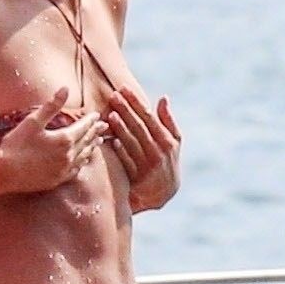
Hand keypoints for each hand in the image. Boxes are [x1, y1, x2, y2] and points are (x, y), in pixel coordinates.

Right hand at [0, 89, 108, 192]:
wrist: (5, 172)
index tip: (97, 115)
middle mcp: (68, 155)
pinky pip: (76, 170)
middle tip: (104, 126)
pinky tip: (83, 160)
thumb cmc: (16, 145)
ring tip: (98, 141)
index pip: (83, 127)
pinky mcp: (57, 180)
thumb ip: (52, 105)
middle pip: (86, 141)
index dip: (90, 120)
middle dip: (95, 132)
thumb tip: (65, 88)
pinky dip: (82, 162)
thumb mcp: (33, 121)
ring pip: (84, 156)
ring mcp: (64, 169)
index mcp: (64, 139)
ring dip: (91, 147)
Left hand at [105, 87, 180, 211]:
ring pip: (133, 143)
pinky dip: (121, 152)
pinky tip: (112, 141)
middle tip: (113, 96)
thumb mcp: (173, 143)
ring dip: (122, 129)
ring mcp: (149, 166)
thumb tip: (163, 98)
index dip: (135, 102)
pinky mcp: (138, 179)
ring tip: (111, 115)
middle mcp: (159, 152)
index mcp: (167, 140)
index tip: (123, 89)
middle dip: (126, 110)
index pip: (149, 117)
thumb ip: (167, 121)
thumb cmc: (166, 161)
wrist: (162, 194)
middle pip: (140, 127)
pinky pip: (128, 162)